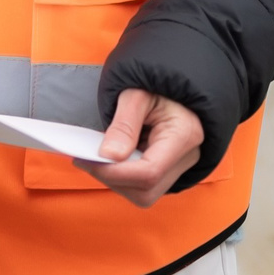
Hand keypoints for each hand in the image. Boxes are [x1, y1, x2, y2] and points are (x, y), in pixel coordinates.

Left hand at [81, 90, 204, 208]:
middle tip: (86, 160)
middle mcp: (186, 157)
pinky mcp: (169, 170)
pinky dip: (123, 177)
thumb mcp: (136, 94)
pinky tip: (112, 158)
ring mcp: (180, 166)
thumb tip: (109, 156)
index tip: (86, 160)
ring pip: (145, 194)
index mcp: (184, 135)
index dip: (115, 172)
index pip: (149, 172)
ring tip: (98, 158)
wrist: (171, 80)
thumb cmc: (155, 83)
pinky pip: (144, 186)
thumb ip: (124, 125)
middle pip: (147, 190)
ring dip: (116, 180)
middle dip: (113, 179)